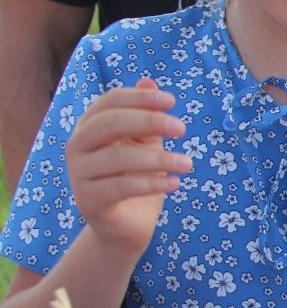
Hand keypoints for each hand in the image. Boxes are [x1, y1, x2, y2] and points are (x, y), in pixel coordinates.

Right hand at [66, 78, 191, 253]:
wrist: (127, 227)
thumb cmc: (138, 179)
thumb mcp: (146, 145)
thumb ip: (146, 117)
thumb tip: (149, 81)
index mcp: (89, 127)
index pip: (108, 102)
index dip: (139, 98)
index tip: (172, 102)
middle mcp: (76, 147)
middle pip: (108, 123)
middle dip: (148, 121)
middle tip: (182, 128)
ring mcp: (78, 174)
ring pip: (118, 157)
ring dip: (159, 159)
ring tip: (188, 164)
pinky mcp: (88, 200)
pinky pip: (122, 186)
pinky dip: (152, 183)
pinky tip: (176, 183)